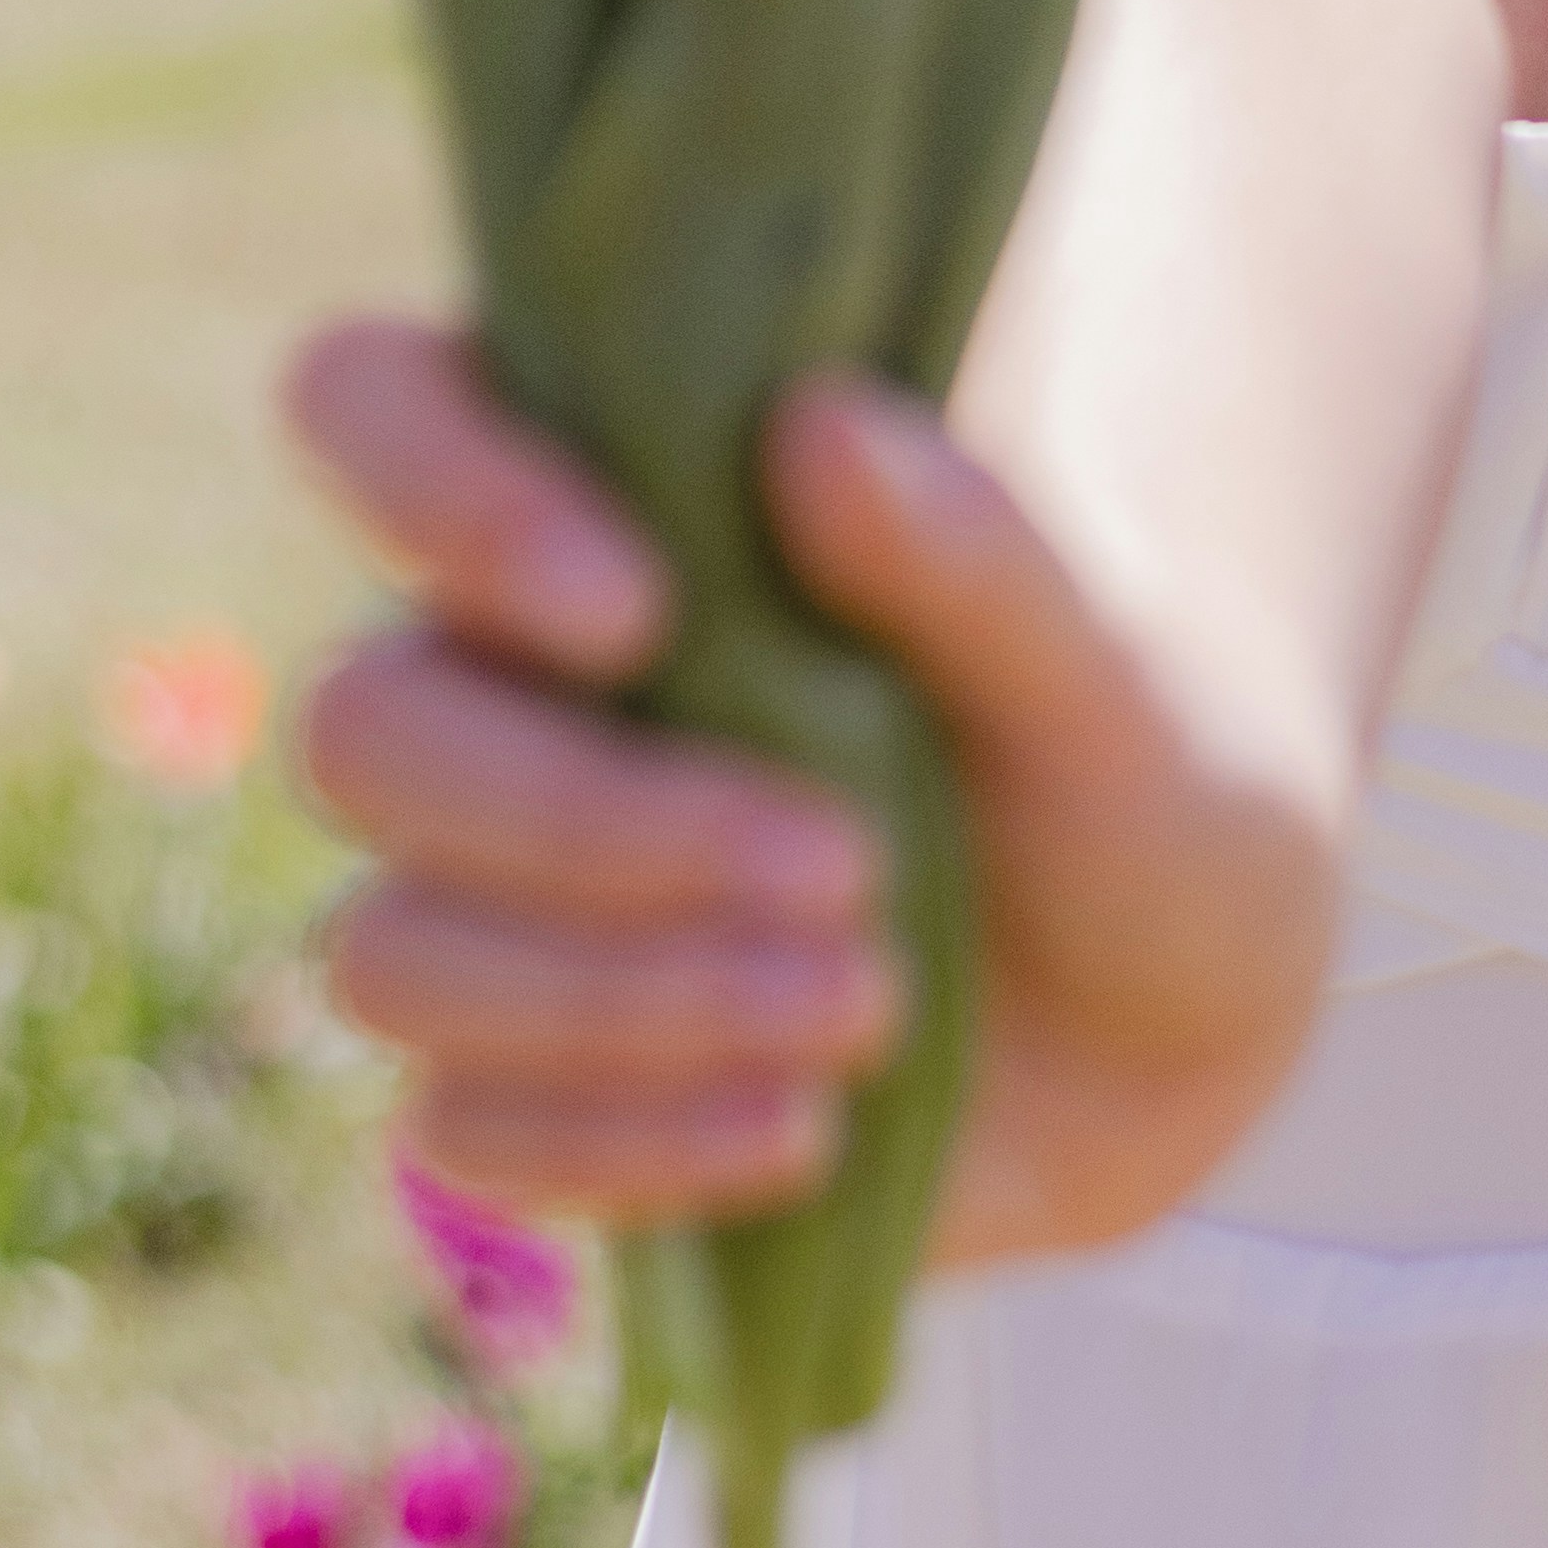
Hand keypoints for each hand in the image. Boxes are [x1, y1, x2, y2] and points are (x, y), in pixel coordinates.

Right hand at [287, 322, 1351, 1276]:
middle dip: (590, 824)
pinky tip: (805, 1128)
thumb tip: (821, 426)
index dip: (436, 493)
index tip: (634, 608)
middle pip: (362, 730)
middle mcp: (512, 691)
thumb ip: (977, 561)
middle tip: (846, 864)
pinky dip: (630, 1141)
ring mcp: (501, 898)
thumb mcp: (1114, 680)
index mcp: (612, 508)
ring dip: (623, 1001)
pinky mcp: (536, 1083)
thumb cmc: (1134, 786)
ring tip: (869, 1005)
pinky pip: (464, 1125)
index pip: (371, 407)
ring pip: (394, 951)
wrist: (1185, 1023)